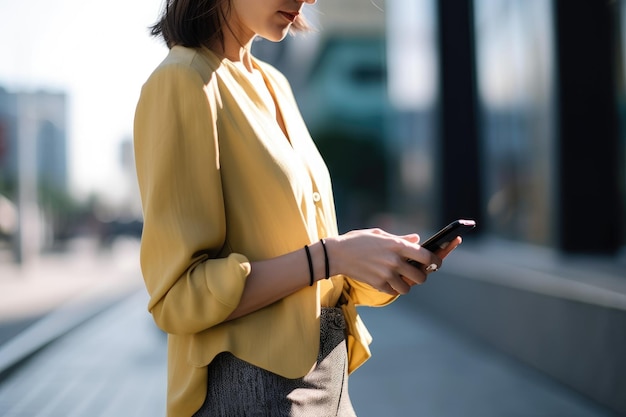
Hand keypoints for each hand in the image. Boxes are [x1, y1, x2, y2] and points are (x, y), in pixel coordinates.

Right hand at [325, 229, 447, 295]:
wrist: (337, 254)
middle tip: (417, 273)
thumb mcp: (380, 234)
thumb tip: (417, 240)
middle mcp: (394, 260)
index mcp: (397, 245)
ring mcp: (386, 274)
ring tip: (401, 279)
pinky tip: (388, 282)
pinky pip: (393, 292)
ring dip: (407, 285)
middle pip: (421, 276)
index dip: (436, 260)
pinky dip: (393, 289)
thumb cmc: (358, 241)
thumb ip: (400, 239)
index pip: (426, 256)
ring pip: (408, 288)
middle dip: (422, 276)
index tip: (437, 263)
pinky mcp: (378, 284)